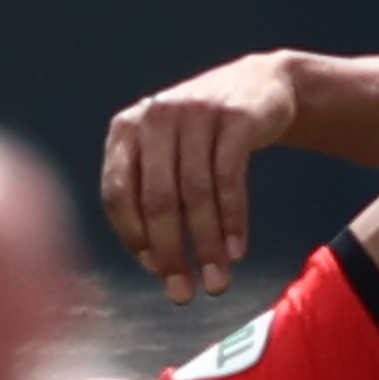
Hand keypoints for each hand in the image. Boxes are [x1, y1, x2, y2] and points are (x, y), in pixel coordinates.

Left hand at [100, 54, 307, 297]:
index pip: (118, 193)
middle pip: (157, 199)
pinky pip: (230, 179)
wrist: (260, 86)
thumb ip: (150, 193)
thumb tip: (156, 264)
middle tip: (184, 293)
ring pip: (196, 194)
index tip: (156, 272)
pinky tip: (237, 250)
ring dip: (208, 245)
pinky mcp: (234, 118)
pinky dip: (233, 220)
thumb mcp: (167, 151)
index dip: (134, 237)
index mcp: (127, 129)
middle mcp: (156, 116)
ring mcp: (195, 113)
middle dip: (172, 253)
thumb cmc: (203, 135)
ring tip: (218, 281)